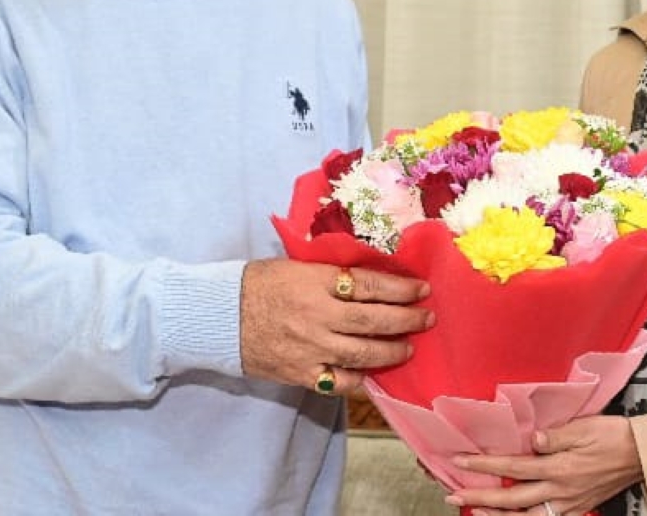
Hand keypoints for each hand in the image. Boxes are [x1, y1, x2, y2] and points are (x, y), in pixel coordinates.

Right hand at [239, 259, 431, 391]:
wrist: (219, 315)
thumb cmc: (259, 282)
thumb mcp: (298, 265)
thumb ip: (332, 272)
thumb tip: (371, 277)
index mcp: (316, 281)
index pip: (370, 285)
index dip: (400, 289)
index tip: (422, 289)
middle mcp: (317, 315)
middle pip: (373, 320)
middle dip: (406, 319)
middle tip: (426, 318)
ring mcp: (309, 347)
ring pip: (362, 354)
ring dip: (391, 351)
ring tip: (408, 347)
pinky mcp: (299, 373)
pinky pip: (337, 381)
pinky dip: (358, 379)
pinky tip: (371, 374)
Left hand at [445, 414, 641, 514]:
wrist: (641, 456)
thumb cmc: (612, 436)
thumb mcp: (584, 428)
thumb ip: (555, 436)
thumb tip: (531, 440)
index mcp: (559, 468)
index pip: (513, 468)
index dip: (485, 466)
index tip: (461, 461)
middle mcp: (559, 491)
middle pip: (512, 501)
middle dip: (480, 500)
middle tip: (454, 496)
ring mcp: (567, 504)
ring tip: (475, 513)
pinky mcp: (574, 508)